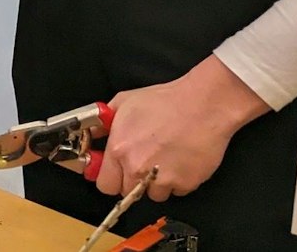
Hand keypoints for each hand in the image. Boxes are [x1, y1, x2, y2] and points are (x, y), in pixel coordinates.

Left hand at [96, 55, 269, 199]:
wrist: (204, 105)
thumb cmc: (166, 101)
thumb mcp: (124, 102)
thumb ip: (103, 123)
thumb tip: (92, 134)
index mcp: (119, 150)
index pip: (105, 185)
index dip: (111, 178)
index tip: (117, 172)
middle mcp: (138, 168)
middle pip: (128, 193)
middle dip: (133, 181)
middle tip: (144, 162)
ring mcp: (163, 179)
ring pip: (154, 194)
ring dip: (157, 183)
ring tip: (166, 159)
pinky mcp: (186, 184)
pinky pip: (177, 191)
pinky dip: (178, 181)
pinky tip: (181, 160)